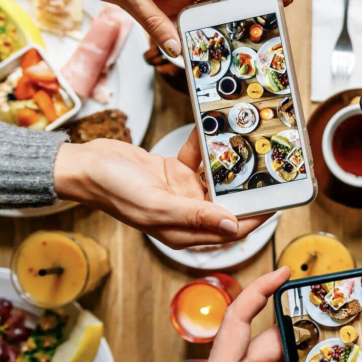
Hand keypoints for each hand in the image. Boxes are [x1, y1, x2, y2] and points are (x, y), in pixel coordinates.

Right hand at [53, 131, 268, 247]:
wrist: (84, 164)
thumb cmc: (112, 189)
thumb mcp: (156, 203)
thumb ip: (195, 215)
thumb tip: (232, 225)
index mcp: (183, 231)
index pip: (230, 230)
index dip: (255, 218)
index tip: (276, 202)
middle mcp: (185, 214)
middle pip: (227, 204)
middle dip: (247, 188)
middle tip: (269, 168)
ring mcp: (179, 192)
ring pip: (215, 180)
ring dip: (228, 163)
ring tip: (246, 143)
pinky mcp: (172, 172)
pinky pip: (198, 159)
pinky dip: (204, 146)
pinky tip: (212, 129)